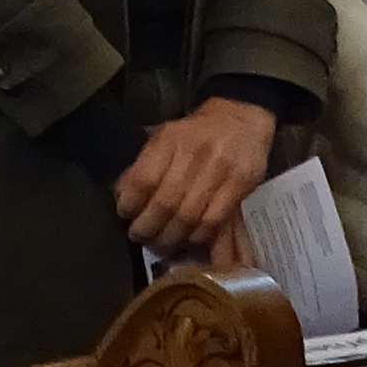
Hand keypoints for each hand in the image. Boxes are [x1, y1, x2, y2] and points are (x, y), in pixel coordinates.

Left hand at [118, 96, 280, 258]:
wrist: (244, 121)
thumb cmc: (197, 134)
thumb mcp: (167, 137)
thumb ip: (146, 164)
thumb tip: (122, 195)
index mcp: (170, 139)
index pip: (143, 179)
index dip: (131, 204)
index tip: (126, 215)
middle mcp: (194, 152)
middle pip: (165, 203)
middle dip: (148, 228)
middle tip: (141, 237)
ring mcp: (219, 169)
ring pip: (188, 216)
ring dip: (171, 238)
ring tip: (161, 244)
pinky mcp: (240, 184)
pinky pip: (213, 221)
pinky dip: (197, 236)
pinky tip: (189, 239)